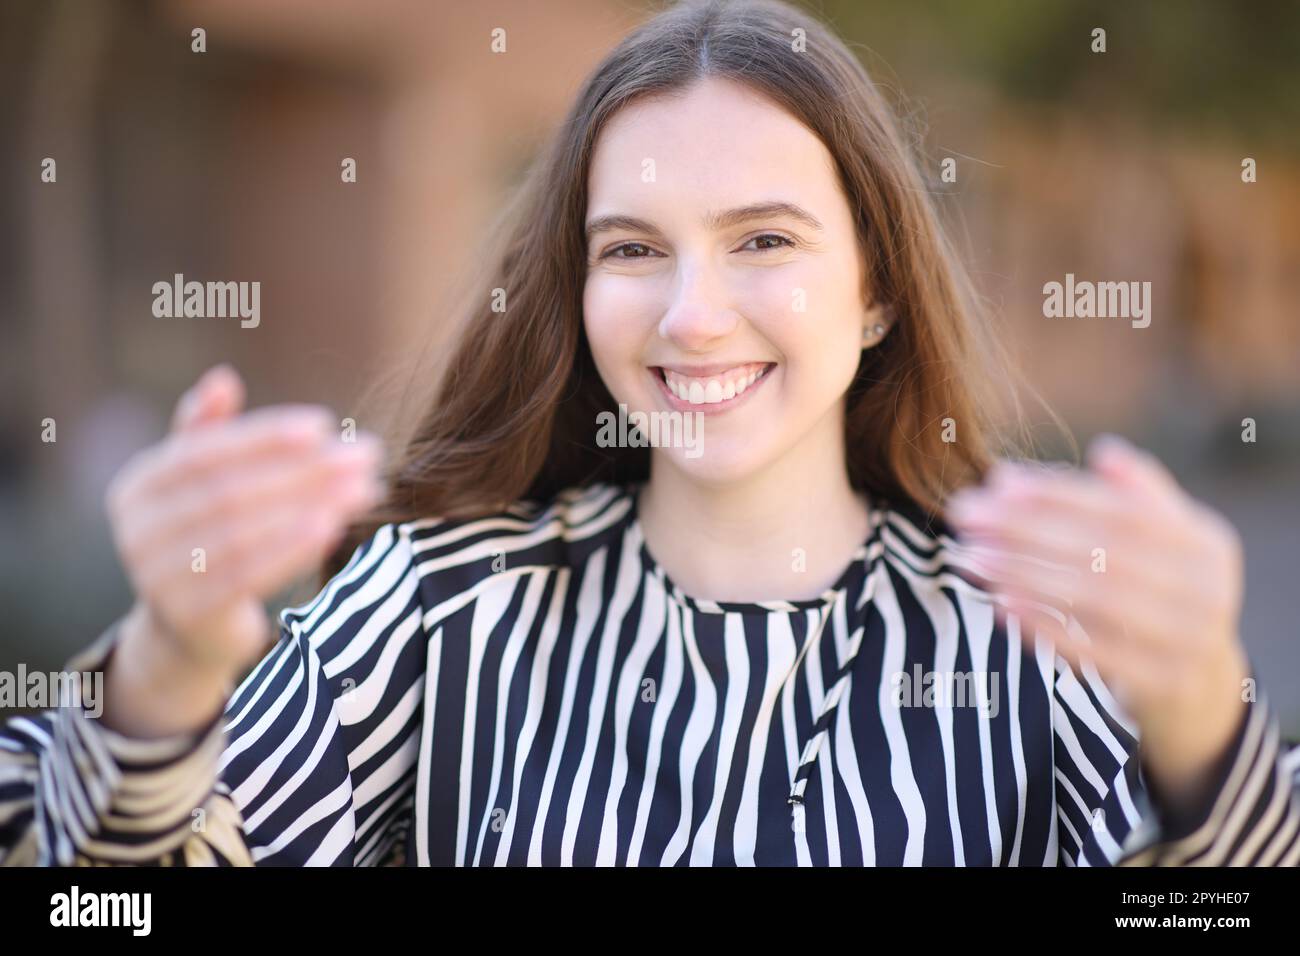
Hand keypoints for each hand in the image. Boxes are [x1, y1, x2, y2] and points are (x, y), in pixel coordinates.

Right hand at [102, 364, 384, 733]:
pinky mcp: (189, 614)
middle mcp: (136, 530)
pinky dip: (293, 549)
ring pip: (244, 533)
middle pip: (232, 491)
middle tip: (366, 455)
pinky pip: (248, 575)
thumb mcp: (201, 482)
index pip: (207, 452)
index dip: (265, 437)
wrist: (189, 629)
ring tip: (365, 489)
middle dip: (305, 470)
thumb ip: (207, 431)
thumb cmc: (205, 536)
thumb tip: (222, 378)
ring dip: (311, 506)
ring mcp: (156, 576)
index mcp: (139, 485)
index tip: (324, 425)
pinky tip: (335, 528)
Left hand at [945, 434, 1251, 813]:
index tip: (998, 479)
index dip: (1059, 493)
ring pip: (1093, 601)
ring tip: (970, 555)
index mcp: (1206, 543)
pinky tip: (999, 604)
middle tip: (965, 514)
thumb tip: (1104, 449)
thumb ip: (1138, 496)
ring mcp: (1186, 641)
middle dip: (1027, 530)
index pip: (1122, 509)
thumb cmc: (1164, 592)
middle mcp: (1206, 591)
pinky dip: (1043, 625)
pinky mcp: (1158, 683)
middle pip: (1103, 552)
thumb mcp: (1168, 541)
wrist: (1199, 687)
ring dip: (1024, 574)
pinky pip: (1091, 651)